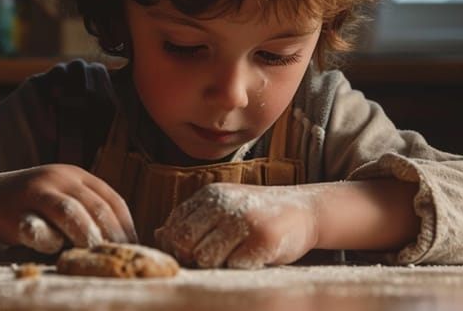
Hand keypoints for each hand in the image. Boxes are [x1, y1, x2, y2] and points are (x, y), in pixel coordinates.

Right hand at [0, 164, 137, 252]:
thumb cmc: (36, 204)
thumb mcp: (65, 195)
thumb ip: (89, 208)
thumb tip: (124, 240)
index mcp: (77, 175)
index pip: (111, 198)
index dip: (124, 224)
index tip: (132, 245)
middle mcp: (59, 178)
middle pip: (95, 205)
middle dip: (110, 233)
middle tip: (118, 255)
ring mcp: (36, 192)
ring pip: (70, 212)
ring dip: (86, 234)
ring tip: (94, 251)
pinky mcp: (16, 211)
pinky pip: (39, 230)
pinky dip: (50, 242)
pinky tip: (54, 248)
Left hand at [154, 183, 319, 268]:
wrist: (305, 209)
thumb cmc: (258, 214)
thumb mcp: (222, 208)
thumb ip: (192, 220)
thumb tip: (157, 235)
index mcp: (210, 195)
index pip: (174, 227)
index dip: (176, 247)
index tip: (191, 254)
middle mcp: (224, 204)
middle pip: (185, 243)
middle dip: (194, 257)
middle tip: (215, 258)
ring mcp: (243, 221)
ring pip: (206, 258)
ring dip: (217, 264)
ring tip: (235, 255)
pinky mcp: (262, 240)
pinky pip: (234, 265)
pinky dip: (239, 267)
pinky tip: (252, 257)